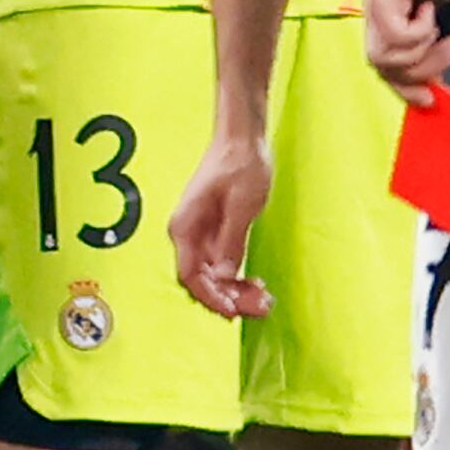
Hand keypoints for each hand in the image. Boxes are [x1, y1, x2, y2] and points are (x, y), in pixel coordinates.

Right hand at [167, 125, 274, 320]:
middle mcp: (187, 233)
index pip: (191, 275)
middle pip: (201, 281)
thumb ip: (231, 241)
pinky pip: (220, 265)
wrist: (241, 138)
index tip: (234, 310)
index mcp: (186, 226)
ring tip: (263, 299)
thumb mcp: (242, 205)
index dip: (212, 297)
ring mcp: (199, 235)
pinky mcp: (212, 234)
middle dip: (229, 298)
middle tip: (260, 307)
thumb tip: (223, 274)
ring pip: (212, 277)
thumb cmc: (241, 163)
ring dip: (235, 292)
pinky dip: (236, 278)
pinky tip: (255, 283)